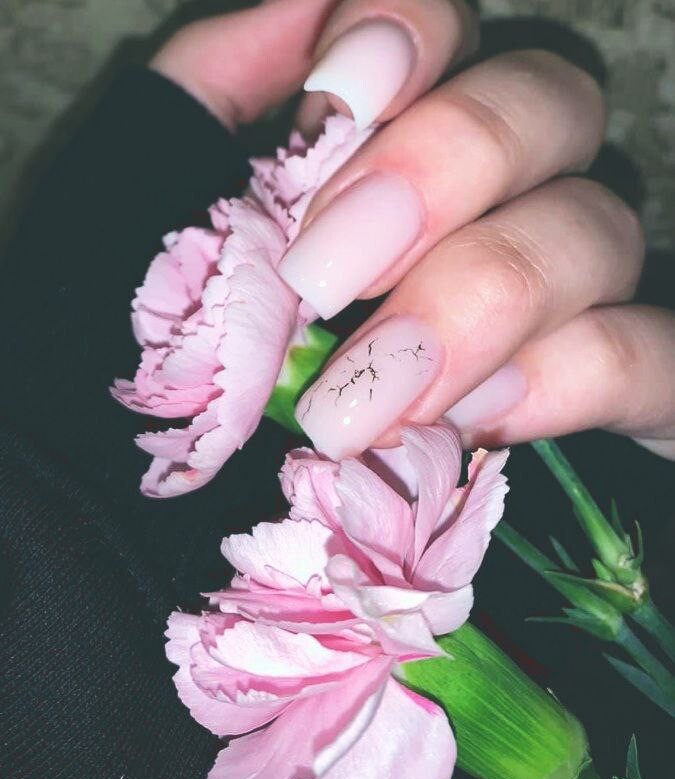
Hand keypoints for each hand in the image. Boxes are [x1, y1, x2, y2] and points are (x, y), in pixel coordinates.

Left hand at [152, 0, 674, 461]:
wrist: (160, 545)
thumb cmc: (151, 385)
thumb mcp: (147, 225)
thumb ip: (209, 99)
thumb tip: (299, 7)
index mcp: (390, 149)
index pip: (447, 32)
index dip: (410, 39)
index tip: (333, 104)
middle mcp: (493, 204)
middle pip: (551, 107)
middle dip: (444, 169)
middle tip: (325, 275)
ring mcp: (561, 303)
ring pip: (600, 228)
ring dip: (486, 296)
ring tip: (371, 394)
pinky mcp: (614, 400)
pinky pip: (652, 354)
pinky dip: (582, 371)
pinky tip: (484, 416)